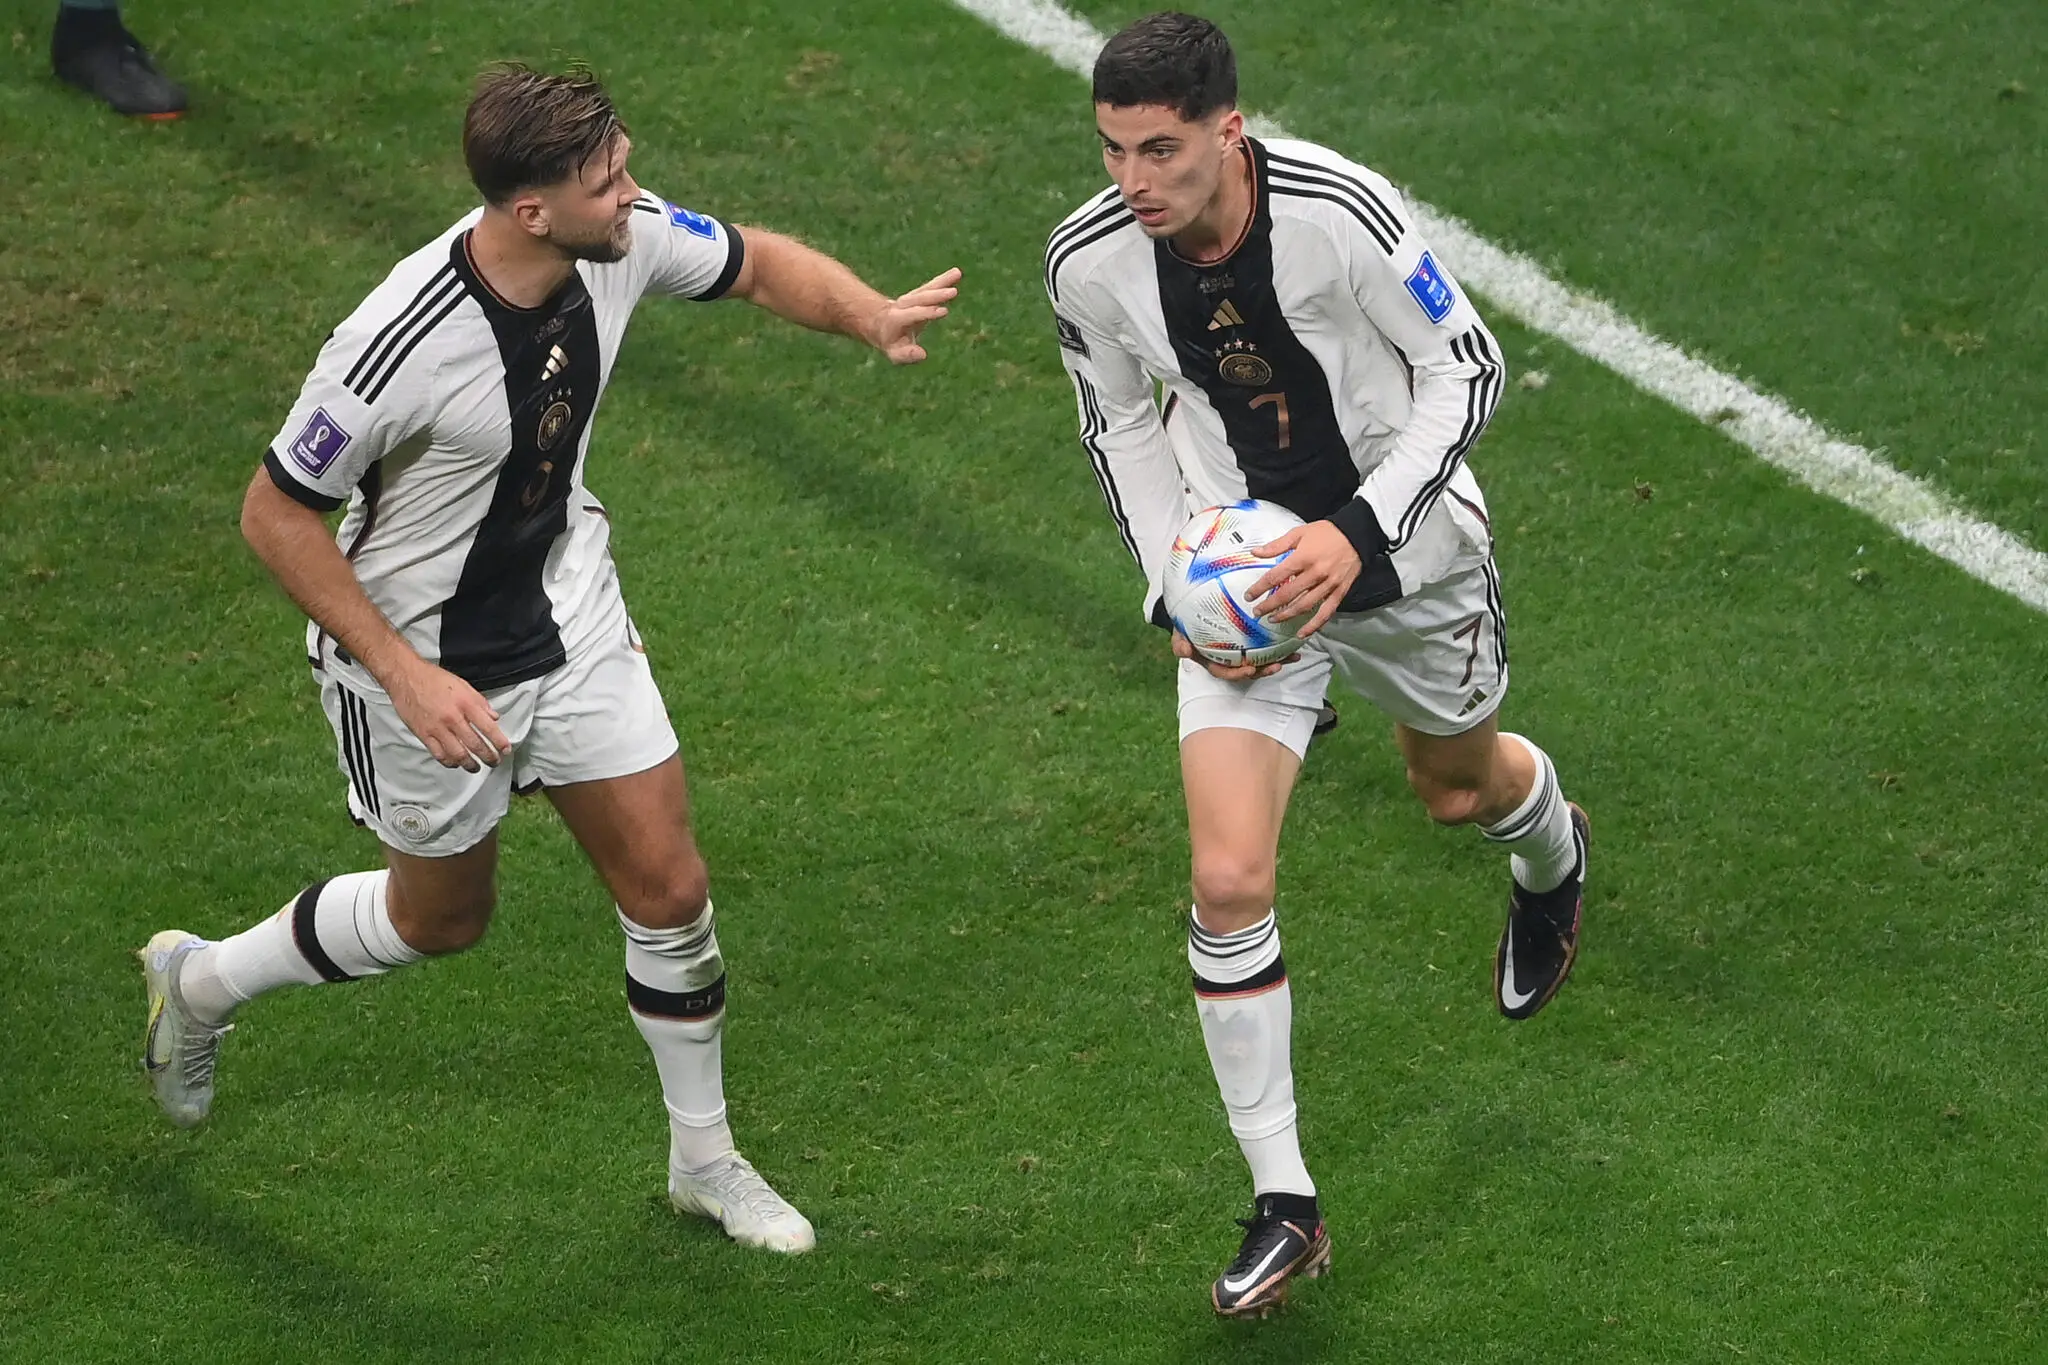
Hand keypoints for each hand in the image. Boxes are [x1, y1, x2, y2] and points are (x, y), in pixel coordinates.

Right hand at [383, 660, 510, 771]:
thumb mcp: (463, 685)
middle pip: (475, 744)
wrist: (405, 677)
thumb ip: (480, 702)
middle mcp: (452, 718)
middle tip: (494, 761)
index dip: (499, 742)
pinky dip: (450, 762)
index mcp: (465, 703)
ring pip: (458, 754)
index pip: (488, 728)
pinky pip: (439, 754)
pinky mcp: (423, 734)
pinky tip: (456, 763)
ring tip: (476, 767)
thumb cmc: (433, 679)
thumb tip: (494, 717)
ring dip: (470, 764)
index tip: (506, 750)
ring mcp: (437, 728)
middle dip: (488, 757)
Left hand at [865, 267, 960, 363]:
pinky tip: (957, 272)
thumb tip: (922, 355)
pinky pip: (932, 286)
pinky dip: (944, 280)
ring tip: (957, 274)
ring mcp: (911, 298)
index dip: (927, 312)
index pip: (913, 314)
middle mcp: (903, 305)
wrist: (881, 325)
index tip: (943, 311)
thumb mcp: (895, 354)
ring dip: (942, 282)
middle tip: (952, 292)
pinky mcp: (919, 294)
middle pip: (920, 298)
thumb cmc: (892, 343)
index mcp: (896, 319)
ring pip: (927, 288)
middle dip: (936, 295)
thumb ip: (906, 355)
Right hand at [1171, 628, 1291, 681]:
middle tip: (1277, 665)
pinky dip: (1281, 647)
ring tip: (1292, 657)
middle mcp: (1230, 660)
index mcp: (1214, 661)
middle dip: (1263, 670)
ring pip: (1261, 661)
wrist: (1192, 612)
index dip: (1238, 673)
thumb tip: (1184, 651)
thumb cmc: (1187, 625)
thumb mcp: (1179, 633)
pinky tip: (1295, 644)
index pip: (1225, 672)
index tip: (1249, 669)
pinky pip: (1268, 647)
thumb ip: (1180, 643)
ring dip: (1278, 661)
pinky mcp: (1253, 643)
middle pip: (1248, 670)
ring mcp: (1242, 653)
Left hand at [1246, 520, 1361, 638]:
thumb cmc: (1327, 532)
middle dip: (1269, 605)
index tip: (1249, 596)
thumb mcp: (1299, 533)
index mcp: (1303, 558)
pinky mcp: (1340, 592)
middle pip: (1287, 594)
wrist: (1357, 534)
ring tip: (1273, 619)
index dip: (1260, 588)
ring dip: (1286, 615)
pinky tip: (1302, 633)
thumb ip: (1277, 545)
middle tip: (1257, 612)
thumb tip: (1255, 552)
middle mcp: (1315, 574)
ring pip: (1304, 606)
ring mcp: (1328, 585)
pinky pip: (1325, 613)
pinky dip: (1314, 625)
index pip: (1275, 577)